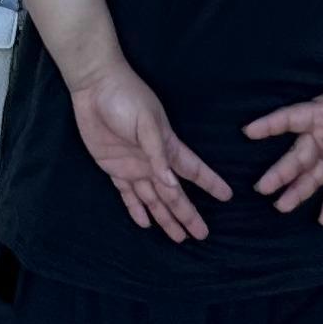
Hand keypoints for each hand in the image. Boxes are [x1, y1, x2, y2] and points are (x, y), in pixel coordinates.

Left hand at [68, 62, 230, 242]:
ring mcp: (134, 166)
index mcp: (167, 147)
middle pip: (174, 194)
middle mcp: (153, 161)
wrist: (95, 86)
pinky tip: (144, 223)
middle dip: (188, 213)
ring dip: (165, 218)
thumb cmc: (126, 98)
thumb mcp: (147, 123)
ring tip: (179, 238)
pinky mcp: (113, 167)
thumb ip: (158, 155)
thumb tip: (171, 184)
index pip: (193, 170)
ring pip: (153, 199)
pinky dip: (135, 209)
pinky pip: (127, 194)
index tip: (227, 196)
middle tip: (202, 235)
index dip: (210, 183)